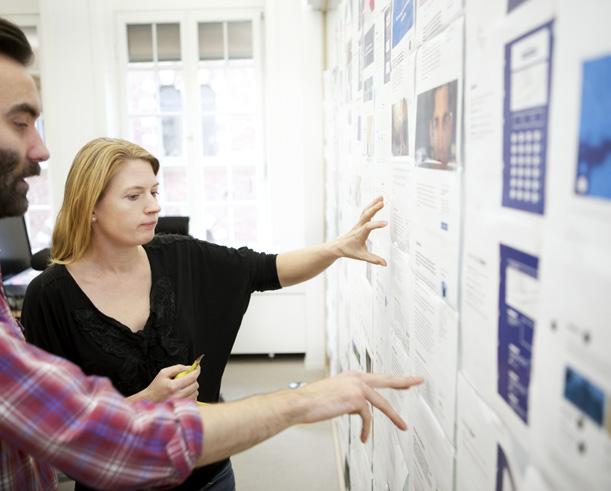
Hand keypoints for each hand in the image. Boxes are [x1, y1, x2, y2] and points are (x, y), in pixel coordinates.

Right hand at [140, 364, 200, 402]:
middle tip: (186, 378)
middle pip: (195, 385)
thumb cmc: (155, 387)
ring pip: (196, 393)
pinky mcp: (182, 409)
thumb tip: (190, 367)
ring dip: (192, 388)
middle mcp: (178, 396)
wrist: (149, 401)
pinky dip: (191, 395)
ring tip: (183, 387)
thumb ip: (177, 368)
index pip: (192, 377)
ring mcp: (180, 404)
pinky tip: (184, 393)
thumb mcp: (163, 373)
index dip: (196, 371)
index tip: (197, 367)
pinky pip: (193, 400)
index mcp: (173, 386)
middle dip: (193, 379)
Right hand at [295, 371, 422, 441]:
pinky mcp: (356, 399)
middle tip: (418, 380)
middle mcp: (356, 377)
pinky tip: (364, 438)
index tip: (405, 381)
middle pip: (387, 380)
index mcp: (352, 375)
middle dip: (404, 381)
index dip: (393, 380)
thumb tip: (360, 408)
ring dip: (394, 417)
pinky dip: (366, 429)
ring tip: (403, 426)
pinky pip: (367, 418)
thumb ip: (350, 397)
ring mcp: (357, 386)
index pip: (377, 377)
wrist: (302, 403)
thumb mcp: (335, 394)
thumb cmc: (314, 401)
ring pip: (382, 403)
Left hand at [334, 196, 386, 265]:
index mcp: (359, 234)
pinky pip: (365, 212)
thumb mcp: (361, 256)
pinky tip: (377, 202)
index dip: (377, 225)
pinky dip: (371, 206)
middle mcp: (359, 227)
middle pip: (366, 215)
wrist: (337, 247)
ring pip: (366, 211)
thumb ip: (373, 259)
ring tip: (381, 197)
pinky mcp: (360, 222)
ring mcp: (359, 223)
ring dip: (373, 204)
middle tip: (382, 202)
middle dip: (374, 208)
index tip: (386, 223)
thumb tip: (385, 264)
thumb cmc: (349, 251)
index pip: (368, 227)